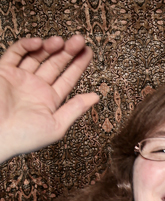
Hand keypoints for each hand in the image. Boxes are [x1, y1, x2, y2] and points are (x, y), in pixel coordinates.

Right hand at [0, 35, 98, 162]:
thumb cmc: (24, 137)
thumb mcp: (56, 125)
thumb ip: (75, 109)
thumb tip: (96, 97)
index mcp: (50, 100)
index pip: (68, 78)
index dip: (78, 64)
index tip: (88, 51)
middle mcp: (36, 87)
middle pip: (55, 63)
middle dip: (67, 51)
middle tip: (79, 40)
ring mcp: (20, 78)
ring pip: (37, 56)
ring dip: (50, 47)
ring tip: (60, 41)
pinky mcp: (4, 71)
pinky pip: (16, 54)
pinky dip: (26, 46)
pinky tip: (39, 43)